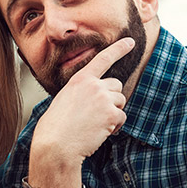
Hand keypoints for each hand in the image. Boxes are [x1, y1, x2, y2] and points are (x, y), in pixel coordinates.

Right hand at [33, 37, 134, 162]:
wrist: (56, 145)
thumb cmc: (56, 127)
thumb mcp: (65, 99)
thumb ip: (82, 92)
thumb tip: (98, 97)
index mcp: (79, 80)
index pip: (103, 59)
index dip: (118, 49)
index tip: (130, 42)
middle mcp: (93, 85)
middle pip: (116, 86)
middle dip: (111, 98)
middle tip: (97, 113)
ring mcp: (103, 99)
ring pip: (121, 101)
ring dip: (113, 113)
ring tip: (95, 124)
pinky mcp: (111, 114)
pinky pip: (122, 117)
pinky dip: (114, 127)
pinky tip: (99, 132)